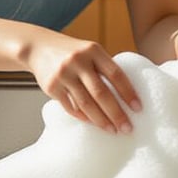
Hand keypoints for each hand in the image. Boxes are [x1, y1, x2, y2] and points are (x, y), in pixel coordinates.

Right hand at [22, 34, 140, 133]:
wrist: (39, 47)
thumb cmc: (72, 52)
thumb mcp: (90, 51)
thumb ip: (104, 67)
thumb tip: (127, 94)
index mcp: (93, 51)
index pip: (115, 74)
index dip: (128, 92)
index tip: (138, 108)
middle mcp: (78, 61)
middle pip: (101, 93)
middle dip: (116, 113)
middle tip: (127, 128)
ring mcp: (63, 74)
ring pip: (86, 104)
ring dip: (101, 120)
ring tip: (112, 130)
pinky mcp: (51, 86)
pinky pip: (71, 107)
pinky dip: (83, 117)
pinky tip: (93, 123)